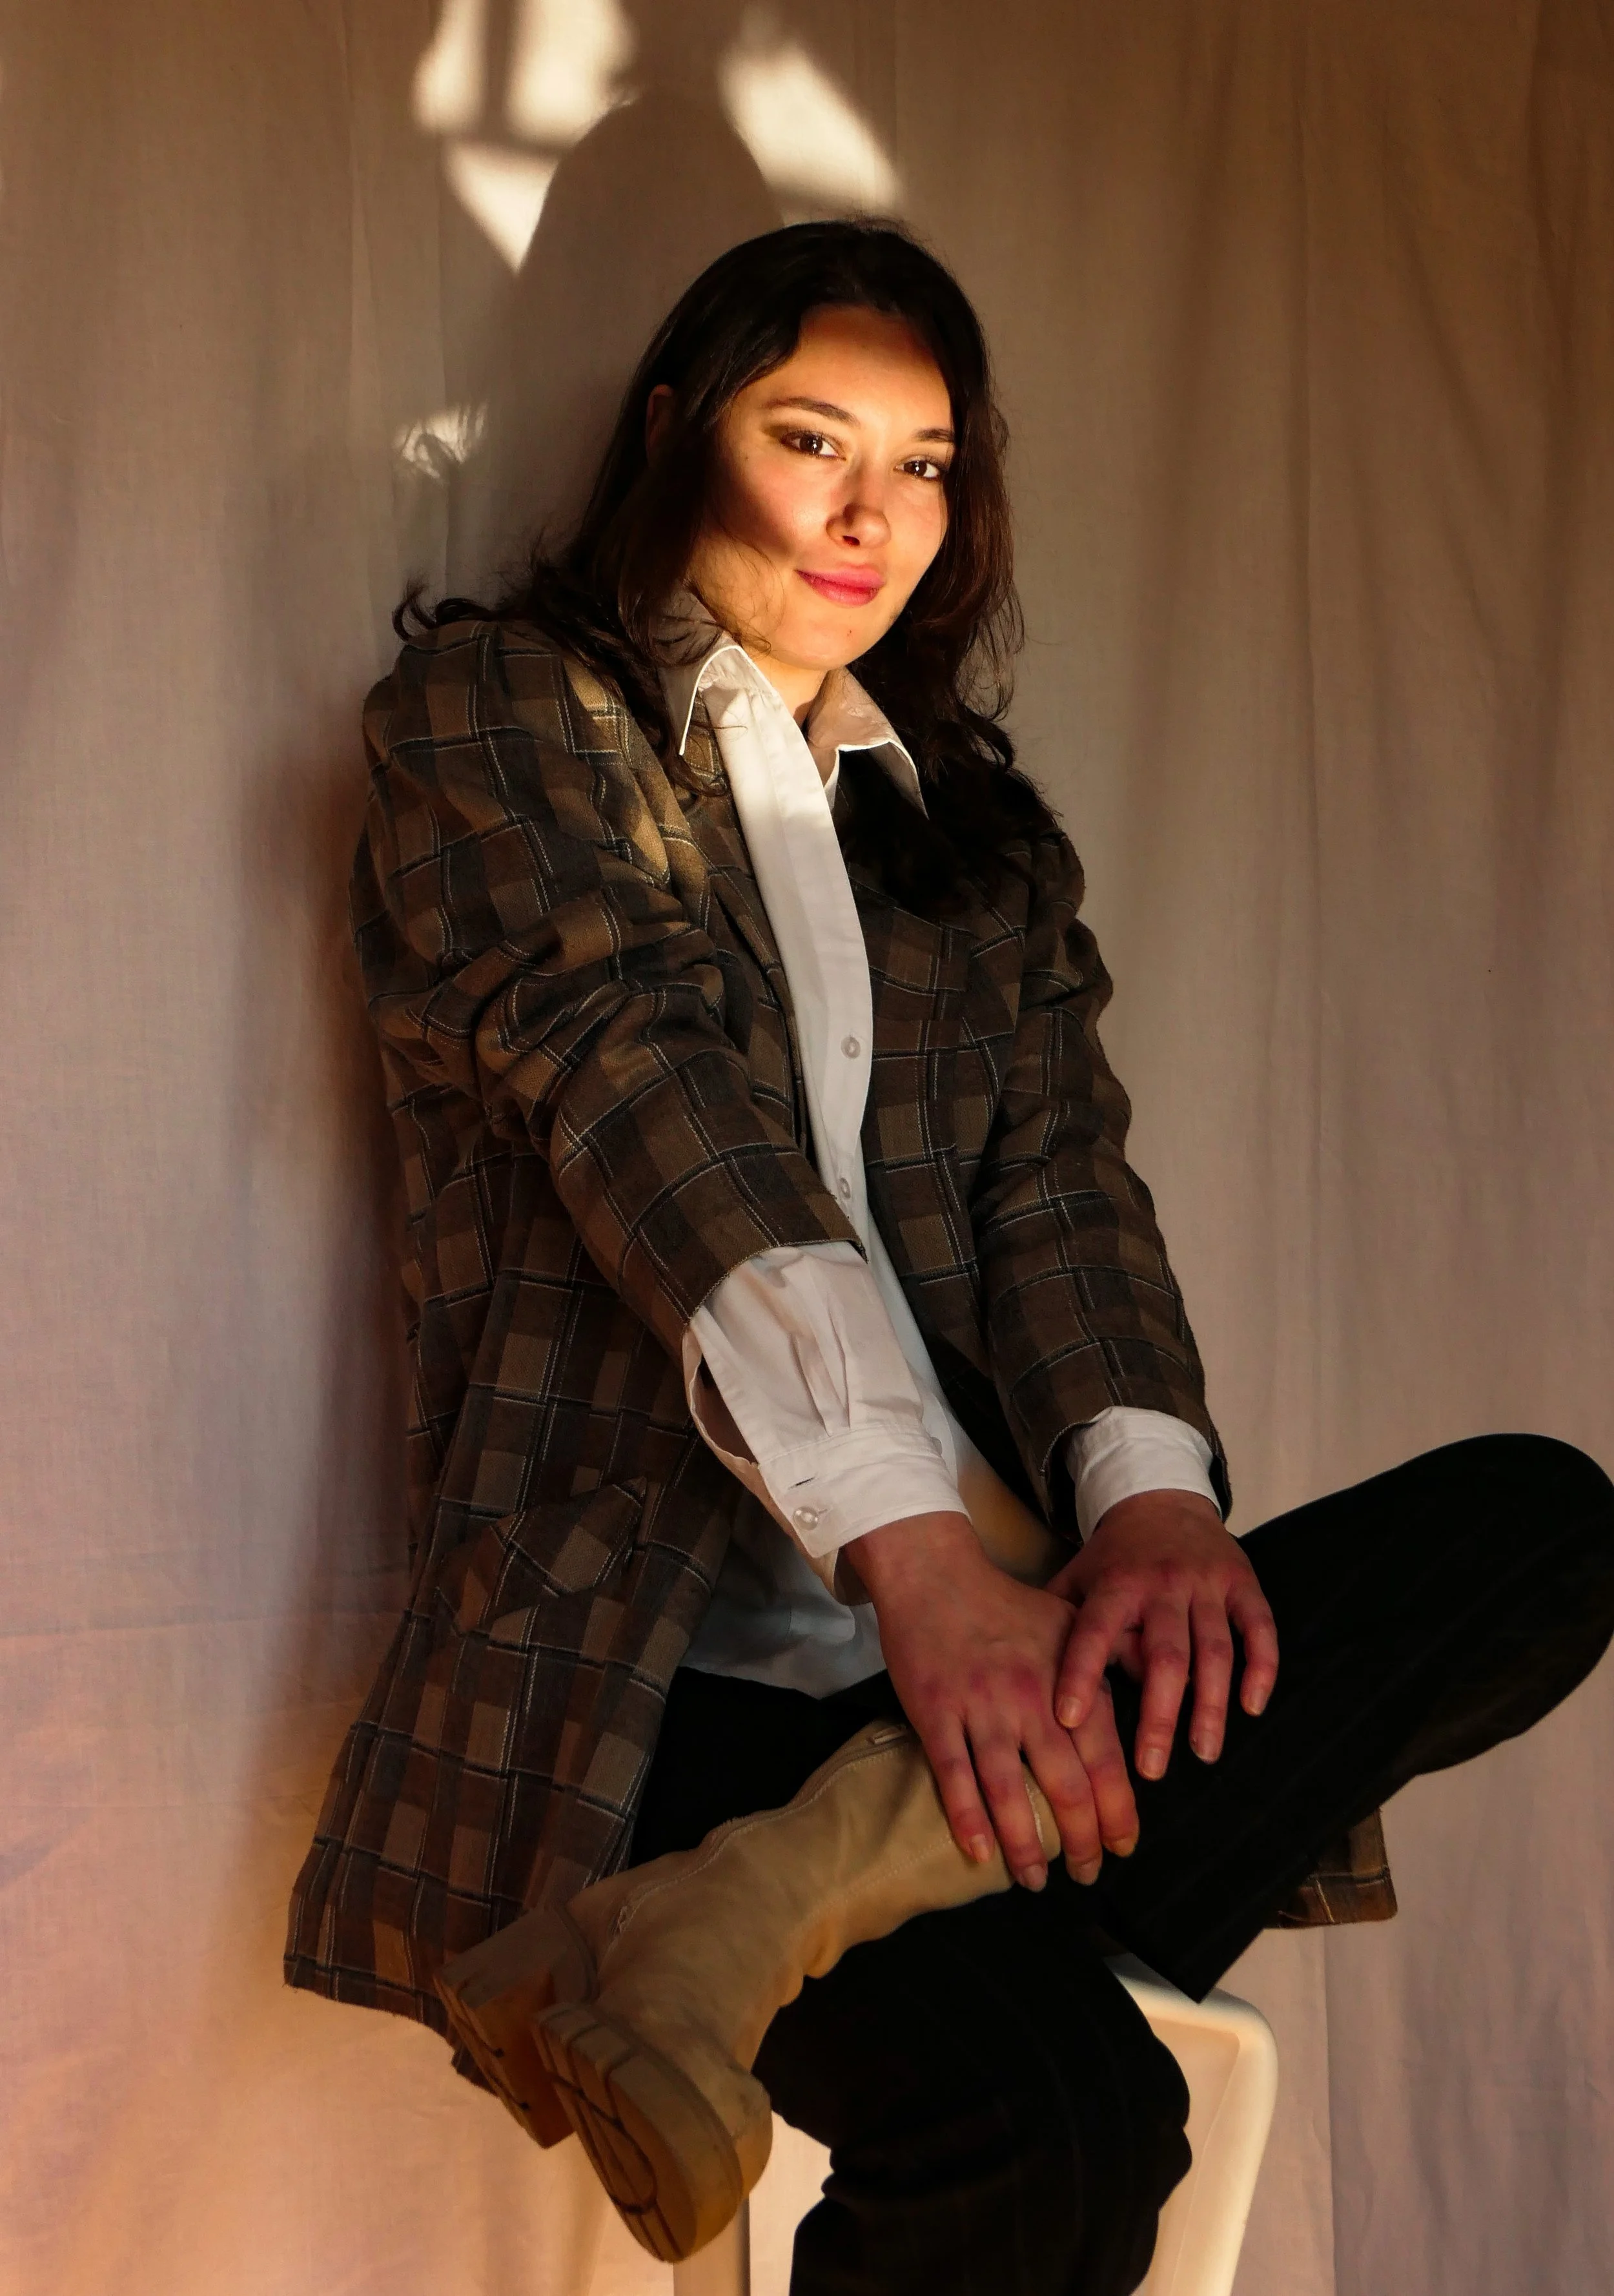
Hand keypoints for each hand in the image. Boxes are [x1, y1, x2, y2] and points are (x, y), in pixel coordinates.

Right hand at [848, 1511, 1138, 1890]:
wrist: (935, 1572)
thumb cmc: (1005, 1603)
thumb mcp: (1071, 1621)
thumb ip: (1116, 1654)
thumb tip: (1164, 1678)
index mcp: (1070, 1681)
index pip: (1105, 1760)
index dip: (1118, 1811)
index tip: (1123, 1846)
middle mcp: (1031, 1699)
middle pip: (1065, 1786)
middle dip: (1081, 1841)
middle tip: (1086, 1875)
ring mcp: (981, 1707)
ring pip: (1009, 1791)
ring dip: (1025, 1845)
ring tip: (1033, 1882)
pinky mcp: (935, 1712)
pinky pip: (954, 1776)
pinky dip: (968, 1819)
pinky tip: (980, 1854)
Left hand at [1048, 1490, 1278, 1781]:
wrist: (1163, 1499)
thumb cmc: (1113, 1558)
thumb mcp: (1077, 1577)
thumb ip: (1055, 1622)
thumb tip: (1018, 1680)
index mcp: (1115, 1584)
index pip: (1093, 1632)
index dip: (1080, 1674)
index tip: (1069, 1721)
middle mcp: (1163, 1584)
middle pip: (1165, 1656)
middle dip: (1159, 1716)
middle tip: (1151, 1769)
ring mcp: (1207, 1583)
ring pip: (1214, 1650)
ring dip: (1211, 1706)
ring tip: (1203, 1754)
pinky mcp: (1243, 1583)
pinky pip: (1259, 1628)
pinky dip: (1260, 1668)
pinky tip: (1251, 1707)